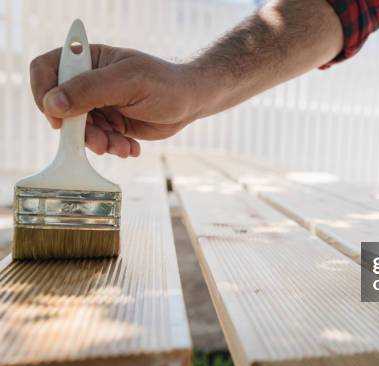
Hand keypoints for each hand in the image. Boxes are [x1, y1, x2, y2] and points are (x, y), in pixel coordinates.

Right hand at [30, 45, 203, 157]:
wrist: (190, 102)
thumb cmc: (164, 83)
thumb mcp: (127, 82)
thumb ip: (89, 90)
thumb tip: (52, 103)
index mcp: (87, 60)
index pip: (46, 70)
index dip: (44, 94)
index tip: (58, 117)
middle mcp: (87, 82)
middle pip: (61, 108)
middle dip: (79, 130)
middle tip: (100, 142)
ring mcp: (98, 104)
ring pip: (80, 130)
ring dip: (99, 143)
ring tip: (122, 146)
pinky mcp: (110, 124)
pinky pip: (99, 140)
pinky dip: (113, 148)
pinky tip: (131, 148)